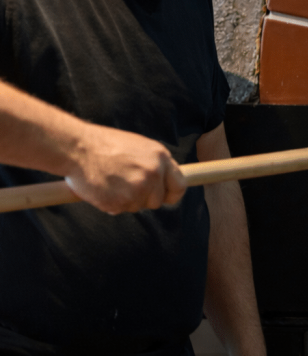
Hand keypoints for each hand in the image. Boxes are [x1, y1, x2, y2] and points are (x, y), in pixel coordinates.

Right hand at [64, 123, 186, 213]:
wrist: (79, 148)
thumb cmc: (106, 145)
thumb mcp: (140, 147)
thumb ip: (155, 165)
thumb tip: (163, 182)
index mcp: (161, 157)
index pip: (179, 185)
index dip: (172, 194)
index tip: (165, 197)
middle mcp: (153, 174)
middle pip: (158, 201)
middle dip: (144, 198)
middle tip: (126, 186)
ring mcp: (138, 189)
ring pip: (139, 206)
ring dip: (127, 201)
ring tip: (113, 183)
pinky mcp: (121, 202)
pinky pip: (121, 210)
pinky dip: (113, 204)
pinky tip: (104, 188)